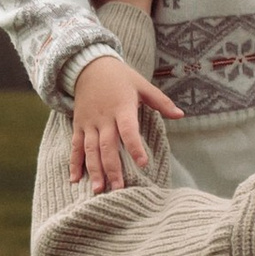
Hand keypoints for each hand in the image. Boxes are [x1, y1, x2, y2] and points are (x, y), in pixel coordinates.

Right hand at [69, 49, 181, 191]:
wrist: (89, 66)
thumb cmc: (120, 77)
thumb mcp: (142, 84)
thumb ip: (161, 102)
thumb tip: (180, 115)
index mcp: (121, 108)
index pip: (128, 130)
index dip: (135, 147)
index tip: (143, 163)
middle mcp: (104, 118)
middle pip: (107, 146)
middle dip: (113, 168)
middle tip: (119, 188)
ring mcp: (89, 123)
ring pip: (90, 150)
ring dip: (94, 170)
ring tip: (99, 189)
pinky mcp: (78, 125)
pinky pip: (75, 146)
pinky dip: (74, 163)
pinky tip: (75, 179)